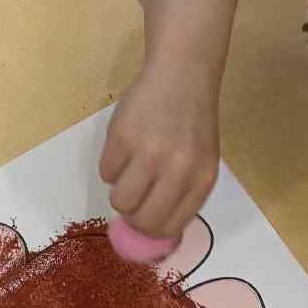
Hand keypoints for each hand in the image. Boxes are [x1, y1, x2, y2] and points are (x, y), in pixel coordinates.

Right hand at [100, 56, 219, 242]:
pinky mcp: (123, 138)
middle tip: (132, 199)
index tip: (143, 220)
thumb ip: (181, 196)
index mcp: (201, 180)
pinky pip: (106, 172)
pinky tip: (126, 145)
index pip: (168, 228)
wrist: (182, 75)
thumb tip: (151, 233)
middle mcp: (178, 170)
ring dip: (119, 190)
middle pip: (141, 220)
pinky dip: (111, 164)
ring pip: (119, 201)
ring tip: (130, 169)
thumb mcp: (200, 162)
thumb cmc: (191, 123)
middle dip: (132, 216)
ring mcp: (149, 154)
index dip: (150, 229)